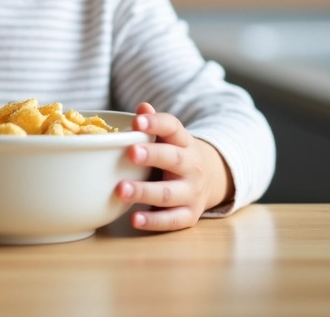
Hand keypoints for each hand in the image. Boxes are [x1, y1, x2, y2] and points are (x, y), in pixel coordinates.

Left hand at [114, 102, 233, 231]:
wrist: (209, 180)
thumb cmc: (175, 156)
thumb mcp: (169, 138)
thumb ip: (154, 125)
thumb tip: (142, 108)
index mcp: (184, 142)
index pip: (173, 128)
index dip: (155, 123)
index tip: (137, 122)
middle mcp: (192, 166)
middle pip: (173, 159)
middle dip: (152, 156)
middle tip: (130, 153)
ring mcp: (192, 192)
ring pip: (169, 193)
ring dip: (144, 192)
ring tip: (121, 190)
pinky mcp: (189, 215)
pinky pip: (171, 220)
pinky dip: (153, 221)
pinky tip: (134, 219)